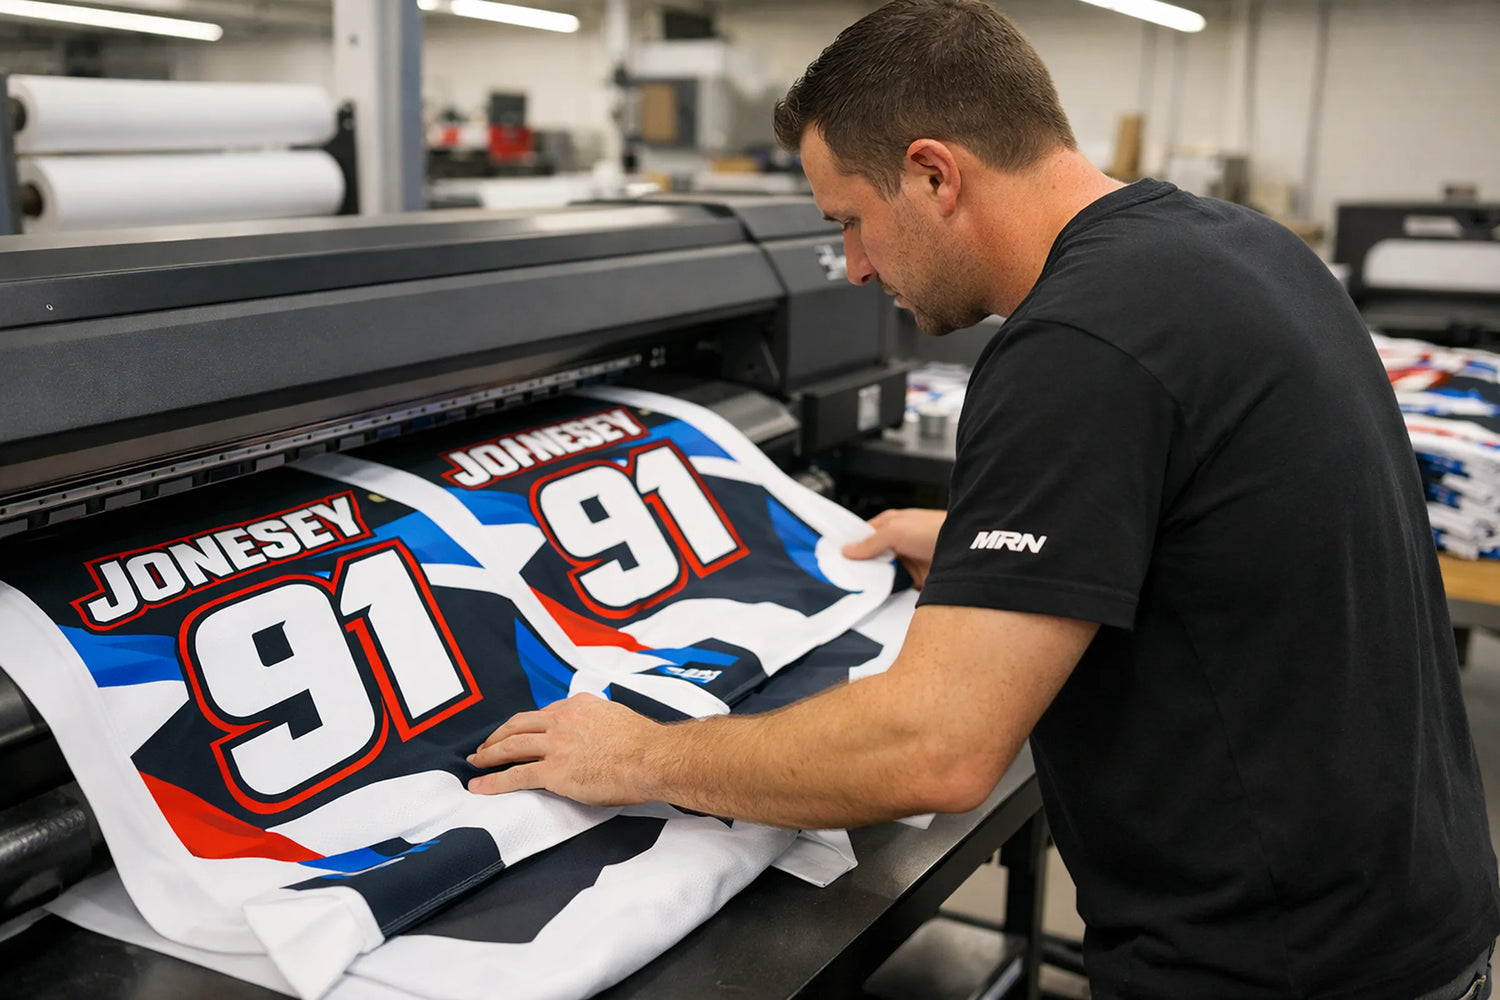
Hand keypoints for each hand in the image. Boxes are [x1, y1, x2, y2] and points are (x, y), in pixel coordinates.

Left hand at [466, 693, 659, 805]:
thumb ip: (598, 719)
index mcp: (578, 705)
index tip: (515, 733)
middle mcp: (563, 720)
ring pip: (511, 746)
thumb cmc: (644, 744)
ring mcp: (556, 745)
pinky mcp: (555, 771)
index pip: (542, 714)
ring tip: (476, 763)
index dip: (524, 725)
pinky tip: (479, 787)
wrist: (653, 758)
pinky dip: (493, 781)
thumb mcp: (617, 716)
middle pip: (518, 725)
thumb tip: (594, 729)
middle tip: (483, 747)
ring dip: (489, 755)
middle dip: (497, 737)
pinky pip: (516, 775)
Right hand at [841, 508, 945, 586]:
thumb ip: (870, 542)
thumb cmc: (934, 530)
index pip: (862, 536)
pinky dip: (887, 591)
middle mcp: (896, 542)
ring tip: (856, 589)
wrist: (965, 552)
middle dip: (859, 566)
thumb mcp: (896, 531)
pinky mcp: (914, 579)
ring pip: (881, 573)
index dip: (849, 546)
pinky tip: (877, 596)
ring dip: (873, 580)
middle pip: (870, 557)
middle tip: (842, 577)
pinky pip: (895, 587)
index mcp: (889, 525)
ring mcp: (905, 561)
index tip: (835, 559)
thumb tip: (847, 549)